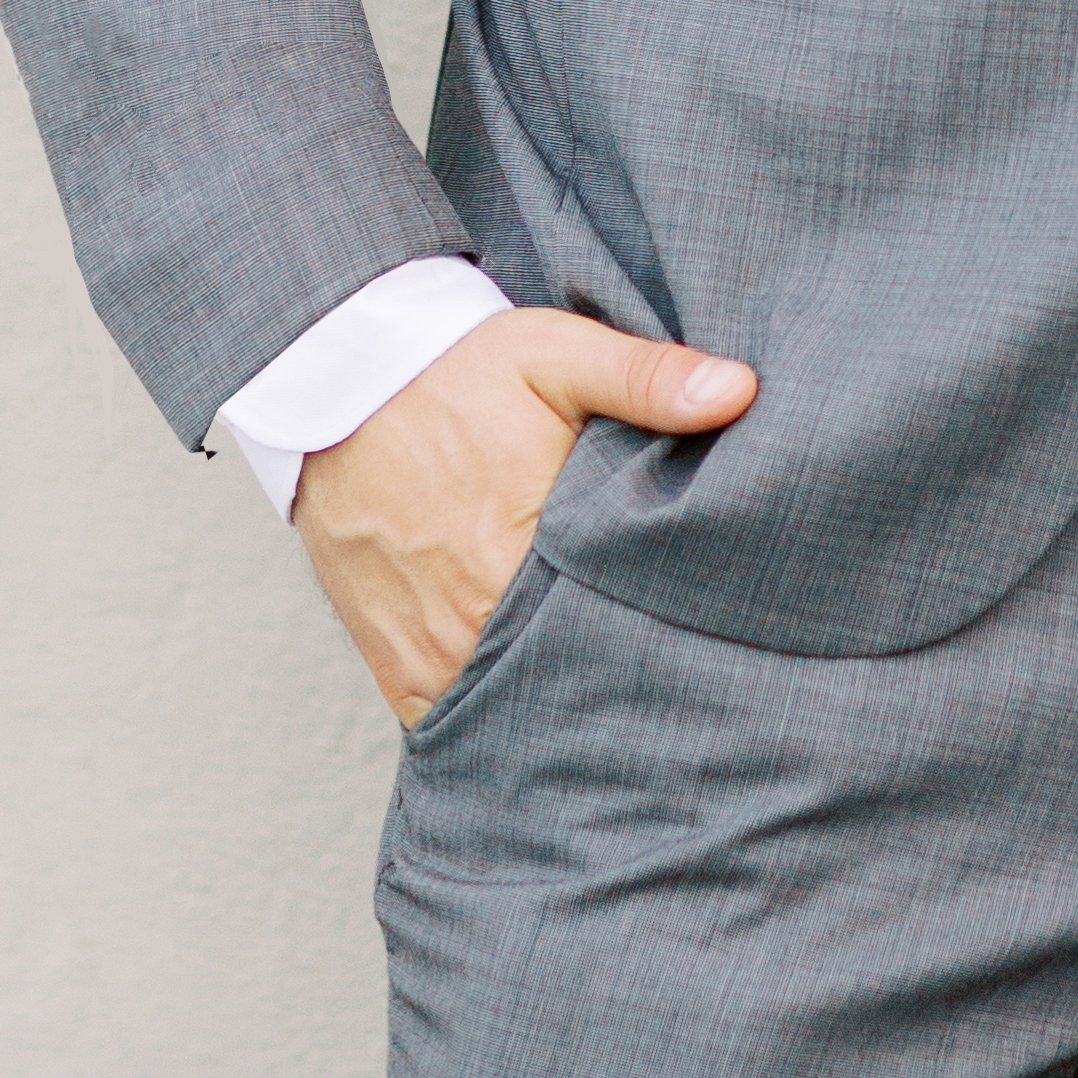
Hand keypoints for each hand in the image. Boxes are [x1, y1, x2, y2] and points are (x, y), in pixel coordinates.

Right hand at [292, 305, 755, 724]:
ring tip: (617, 703)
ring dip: (558, 709)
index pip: (615, 630)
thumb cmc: (456, 373)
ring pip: (511, 715)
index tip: (705, 640)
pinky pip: (453, 723)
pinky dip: (495, 723)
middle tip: (676, 687)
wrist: (338, 389)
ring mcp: (428, 654)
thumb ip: (647, 378)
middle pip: (567, 683)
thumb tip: (739, 391)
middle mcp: (468, 619)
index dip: (663, 642)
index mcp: (518, 551)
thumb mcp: (556, 354)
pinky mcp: (396, 669)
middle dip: (620, 684)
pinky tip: (543, 713)